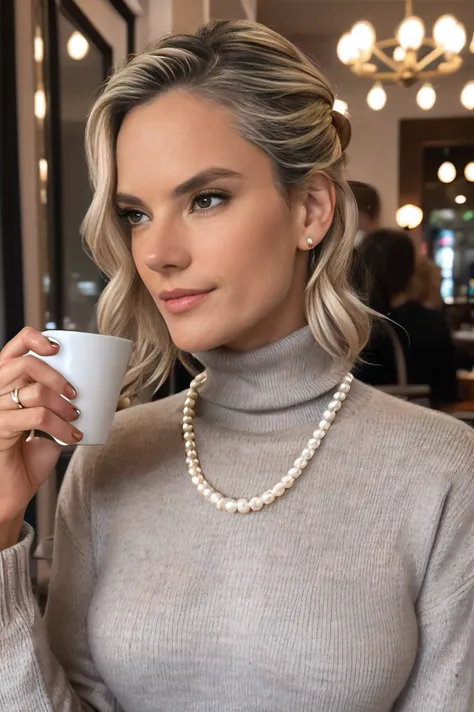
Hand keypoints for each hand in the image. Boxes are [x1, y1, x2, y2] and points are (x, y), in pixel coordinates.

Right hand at [0, 327, 82, 529]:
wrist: (11, 493)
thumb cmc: (29, 459)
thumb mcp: (50, 425)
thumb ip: (66, 406)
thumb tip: (115, 395)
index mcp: (4, 384)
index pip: (13, 347)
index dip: (34, 339)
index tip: (58, 348)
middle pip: (26, 364)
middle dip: (58, 377)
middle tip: (75, 396)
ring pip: (34, 391)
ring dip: (63, 406)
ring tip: (74, 421)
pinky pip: (36, 417)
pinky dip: (61, 427)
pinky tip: (71, 438)